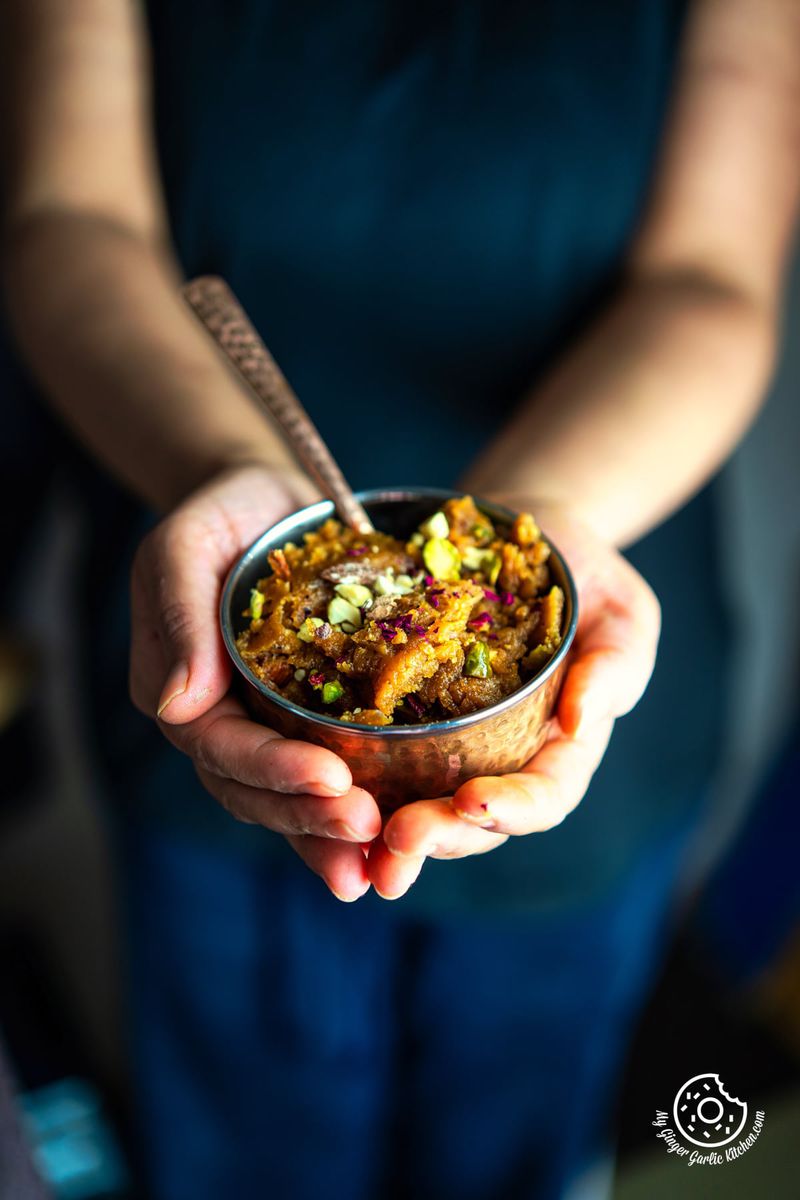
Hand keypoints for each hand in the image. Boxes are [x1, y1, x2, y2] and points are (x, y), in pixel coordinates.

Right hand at [129, 463, 381, 900]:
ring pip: (287, 799)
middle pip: (253, 790)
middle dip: (309, 816)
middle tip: (368, 829)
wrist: (268, 503)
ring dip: (329, 835)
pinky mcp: (308, 722)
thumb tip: (178, 704)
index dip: (273, 769)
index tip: (332, 776)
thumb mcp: (186, 547)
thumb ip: (180, 617)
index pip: (220, 746)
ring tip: (381, 862)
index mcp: (179, 688)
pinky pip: (327, 776)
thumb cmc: (221, 515)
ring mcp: (262, 727)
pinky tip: (391, 844)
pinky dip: (352, 810)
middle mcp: (219, 720)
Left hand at [366, 502, 660, 898]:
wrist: (519, 535)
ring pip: (424, 802)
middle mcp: (505, 758)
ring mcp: (454, 743)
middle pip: (476, 818)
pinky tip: (322, 793)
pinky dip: (355, 783)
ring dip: (391, 828)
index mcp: (563, 747)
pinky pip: (381, 756)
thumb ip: (615, 666)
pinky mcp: (407, 717)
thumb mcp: (622, 612)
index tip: (473, 800)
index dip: (512, 808)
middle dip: (440, 835)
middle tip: (398, 838)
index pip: (545, 795)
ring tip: (358, 836)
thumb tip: (582, 722)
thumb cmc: (584, 577)